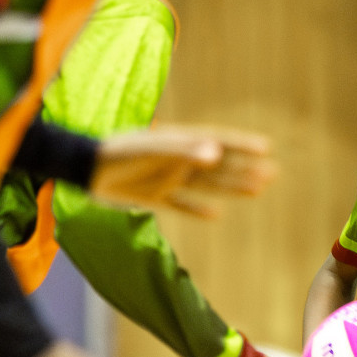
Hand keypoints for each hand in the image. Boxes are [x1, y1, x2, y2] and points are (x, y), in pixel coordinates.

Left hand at [91, 125, 275, 216]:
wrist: (83, 168)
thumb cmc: (118, 152)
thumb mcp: (151, 148)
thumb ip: (183, 150)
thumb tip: (216, 154)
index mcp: (179, 142)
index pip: (217, 141)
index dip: (242, 144)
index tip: (266, 148)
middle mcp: (177, 160)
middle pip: (218, 165)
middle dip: (245, 169)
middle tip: (273, 174)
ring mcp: (166, 179)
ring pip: (207, 185)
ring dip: (232, 188)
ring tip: (257, 190)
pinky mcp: (152, 197)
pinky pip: (181, 204)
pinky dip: (198, 210)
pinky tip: (216, 215)